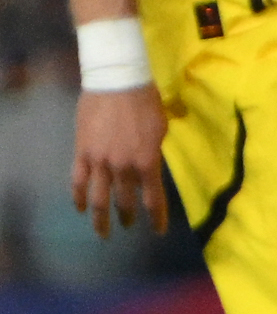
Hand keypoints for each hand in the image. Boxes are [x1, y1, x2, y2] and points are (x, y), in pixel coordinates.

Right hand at [69, 85, 168, 235]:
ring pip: (98, 198)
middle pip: (125, 201)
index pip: (153, 198)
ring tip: (103, 231)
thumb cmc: (146, 102)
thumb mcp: (161, 130)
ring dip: (100, 218)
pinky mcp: (81, 153)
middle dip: (128, 216)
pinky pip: (77, 181)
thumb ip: (154, 152)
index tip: (157, 230)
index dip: (156, 217)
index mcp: (148, 161)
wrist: (117, 82)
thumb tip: (149, 166)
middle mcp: (123, 167)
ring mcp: (100, 161)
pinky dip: (78, 197)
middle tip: (129, 225)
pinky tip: (80, 208)